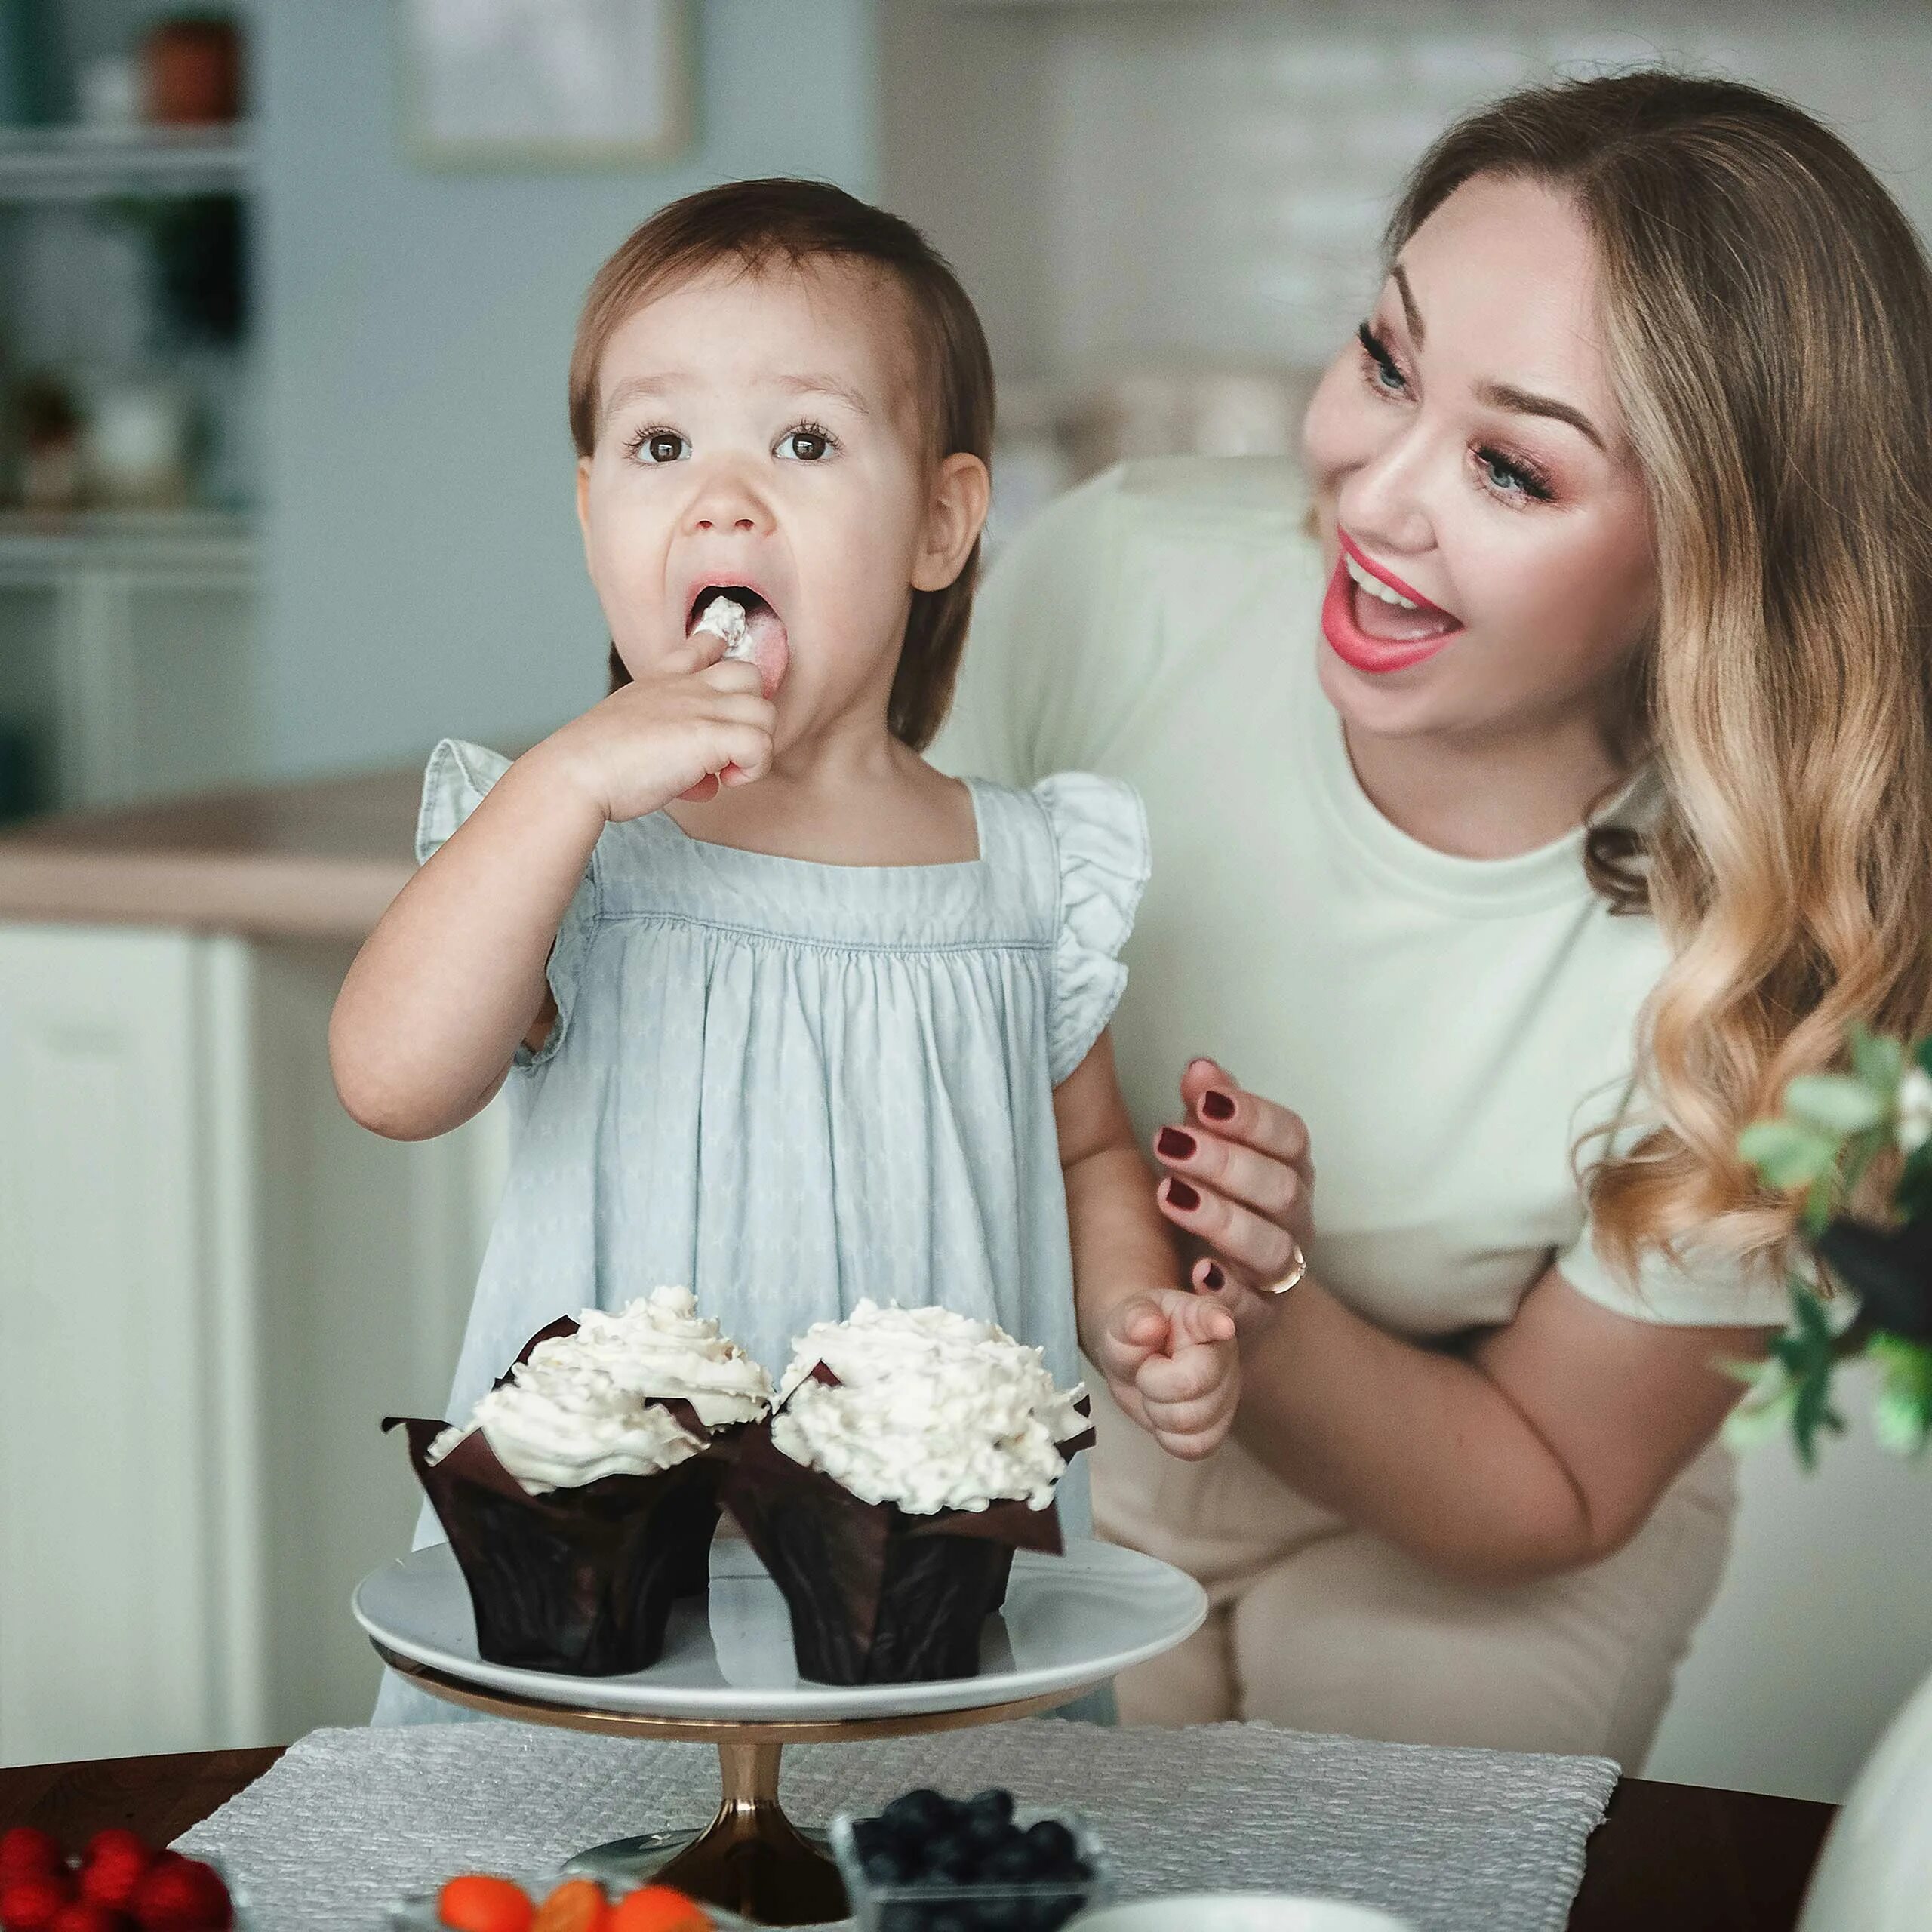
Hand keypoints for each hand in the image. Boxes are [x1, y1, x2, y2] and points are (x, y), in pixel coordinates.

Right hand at [529, 625, 776, 824]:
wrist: (575, 773)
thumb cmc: (597, 764)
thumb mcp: (633, 736)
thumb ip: (672, 747)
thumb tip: (704, 780)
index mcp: (662, 680)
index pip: (704, 644)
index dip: (723, 663)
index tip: (719, 695)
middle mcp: (685, 686)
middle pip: (751, 675)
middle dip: (750, 714)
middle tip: (727, 748)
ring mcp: (699, 707)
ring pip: (765, 712)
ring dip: (755, 747)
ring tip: (726, 771)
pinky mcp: (708, 736)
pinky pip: (761, 745)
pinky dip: (753, 769)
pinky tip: (725, 782)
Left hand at [1092, 1288, 1239, 1460]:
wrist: (1133, 1365)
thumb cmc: (1134, 1335)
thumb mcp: (1124, 1319)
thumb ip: (1133, 1318)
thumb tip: (1149, 1326)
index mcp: (1200, 1316)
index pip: (1211, 1316)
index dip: (1217, 1321)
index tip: (1221, 1325)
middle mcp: (1223, 1353)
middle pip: (1193, 1382)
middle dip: (1153, 1383)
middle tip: (1145, 1371)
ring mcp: (1227, 1391)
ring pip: (1191, 1420)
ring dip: (1157, 1410)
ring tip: (1154, 1391)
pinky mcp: (1220, 1426)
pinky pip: (1196, 1446)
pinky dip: (1169, 1437)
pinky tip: (1164, 1414)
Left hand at [1152, 1057, 1315, 1337]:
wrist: (1230, 1286)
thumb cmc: (1221, 1199)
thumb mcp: (1211, 1149)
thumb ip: (1207, 1108)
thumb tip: (1199, 1067)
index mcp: (1290, 1168)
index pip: (1290, 1137)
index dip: (1252, 1117)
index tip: (1203, 1100)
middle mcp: (1295, 1218)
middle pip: (1282, 1189)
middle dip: (1227, 1164)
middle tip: (1170, 1144)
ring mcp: (1282, 1270)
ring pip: (1272, 1248)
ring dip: (1222, 1219)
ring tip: (1170, 1195)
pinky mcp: (1260, 1316)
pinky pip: (1254, 1308)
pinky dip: (1229, 1290)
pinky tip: (1198, 1271)